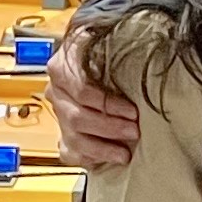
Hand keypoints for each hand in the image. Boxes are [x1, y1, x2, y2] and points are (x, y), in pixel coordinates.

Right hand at [50, 34, 143, 169]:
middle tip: (134, 131)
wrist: (92, 53)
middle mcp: (56, 91)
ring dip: (100, 148)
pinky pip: (68, 152)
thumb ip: (115, 46)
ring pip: (71, 137)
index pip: (80, 90)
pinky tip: (105, 160)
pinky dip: (87, 158)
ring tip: (124, 153)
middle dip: (108, 127)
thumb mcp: (105, 40)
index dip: (107, 103)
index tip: (132, 111)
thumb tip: (144, 49)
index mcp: (62, 67)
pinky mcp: (64, 133)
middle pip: (76, 116)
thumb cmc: (103, 49)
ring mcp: (59, 114)